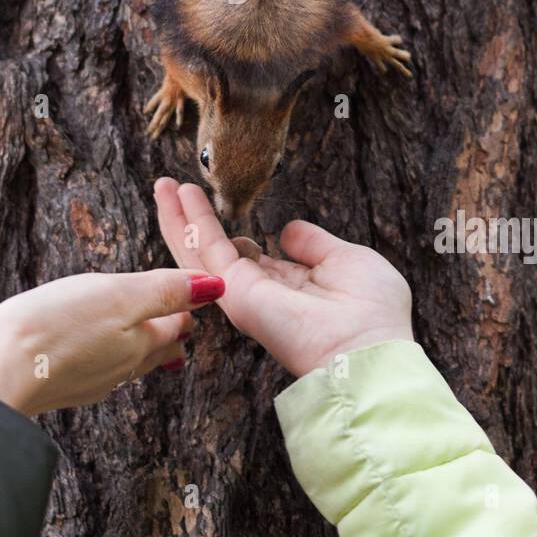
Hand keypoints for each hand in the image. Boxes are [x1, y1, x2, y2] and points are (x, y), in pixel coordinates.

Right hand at [0, 268, 223, 415]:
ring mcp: (90, 382)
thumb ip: (165, 291)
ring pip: (127, 361)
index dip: (188, 304)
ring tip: (147, 334)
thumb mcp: (117, 295)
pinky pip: (95, 368)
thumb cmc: (54, 327)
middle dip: (170, 329)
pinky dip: (104, 355)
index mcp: (141, 343)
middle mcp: (121, 368)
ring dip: (140, 345)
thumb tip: (216, 286)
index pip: (177, 323)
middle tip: (181, 316)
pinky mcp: (59, 386)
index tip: (197, 291)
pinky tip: (92, 350)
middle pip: (156, 347)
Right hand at [154, 179, 412, 377]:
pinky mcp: (236, 293)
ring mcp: (245, 296)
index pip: (248, 256)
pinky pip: (207, 251)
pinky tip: (180, 196)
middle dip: (191, 220)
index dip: (230, 231)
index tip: (213, 205)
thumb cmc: (373, 314)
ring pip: (200, 252)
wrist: (369, 351)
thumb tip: (286, 231)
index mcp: (288, 288)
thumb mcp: (347, 260)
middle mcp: (262, 293)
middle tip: (169, 188)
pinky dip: (190, 222)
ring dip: (179, 217)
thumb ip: (314, 244)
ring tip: (163, 185)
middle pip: (215, 252)